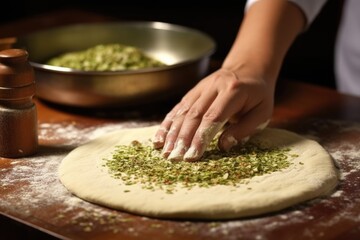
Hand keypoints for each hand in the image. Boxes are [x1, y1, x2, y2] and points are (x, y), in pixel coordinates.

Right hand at [153, 67, 274, 160]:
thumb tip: (223, 146)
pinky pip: (178, 108)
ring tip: (166, 152)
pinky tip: (160, 138)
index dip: (201, 137)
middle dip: (183, 138)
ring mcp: (200, 87)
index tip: (192, 156)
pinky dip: (168, 124)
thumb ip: (245, 129)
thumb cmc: (257, 95)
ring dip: (172, 133)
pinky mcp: (193, 91)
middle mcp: (213, 87)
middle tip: (175, 158)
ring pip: (183, 111)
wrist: (248, 69)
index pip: (213, 116)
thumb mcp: (262, 112)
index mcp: (233, 91)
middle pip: (194, 114)